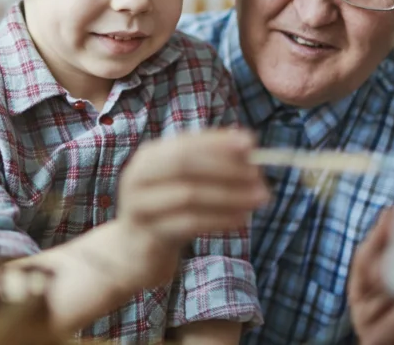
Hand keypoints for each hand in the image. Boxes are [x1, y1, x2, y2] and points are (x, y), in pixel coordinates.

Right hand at [113, 129, 269, 285]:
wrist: (134, 251)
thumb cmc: (167, 210)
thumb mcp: (184, 182)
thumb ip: (209, 163)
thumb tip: (247, 146)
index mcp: (149, 157)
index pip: (185, 143)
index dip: (218, 142)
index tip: (251, 143)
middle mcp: (138, 177)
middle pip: (183, 165)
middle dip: (225, 167)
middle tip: (258, 176)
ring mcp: (140, 207)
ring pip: (188, 195)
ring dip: (229, 195)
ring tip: (259, 198)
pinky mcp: (149, 235)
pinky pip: (188, 224)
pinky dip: (219, 219)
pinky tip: (241, 219)